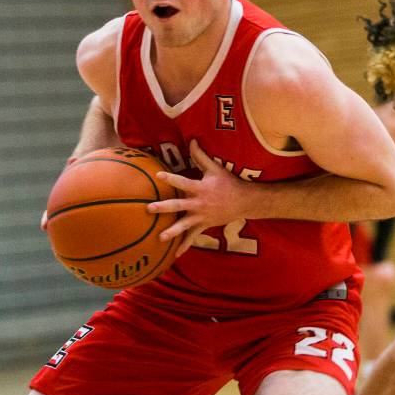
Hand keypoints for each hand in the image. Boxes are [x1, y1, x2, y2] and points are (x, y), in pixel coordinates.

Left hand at [149, 140, 247, 256]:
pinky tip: (174, 254)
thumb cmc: (228, 183)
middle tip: (149, 209)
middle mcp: (199, 204)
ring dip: (172, 231)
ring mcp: (201, 216)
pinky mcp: (204, 225)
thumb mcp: (215, 168)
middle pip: (179, 206)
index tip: (158, 176)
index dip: (171, 179)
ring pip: (185, 225)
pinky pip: (193, 237)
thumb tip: (191, 139)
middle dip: (164, 208)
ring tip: (160, 237)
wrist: (244, 202)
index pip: (183, 182)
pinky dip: (185, 246)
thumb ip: (201, 156)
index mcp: (200, 189)